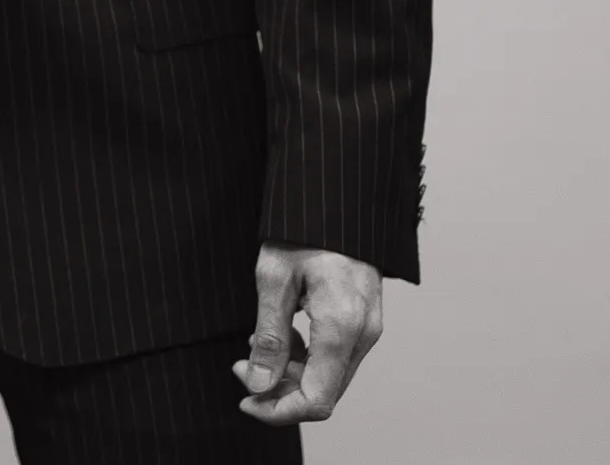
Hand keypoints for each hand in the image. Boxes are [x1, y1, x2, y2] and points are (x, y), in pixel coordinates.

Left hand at [233, 243, 383, 425]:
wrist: (337, 200)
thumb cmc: (302, 230)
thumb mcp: (274, 279)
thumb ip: (270, 337)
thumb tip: (259, 385)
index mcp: (342, 327)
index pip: (316, 400)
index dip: (278, 411)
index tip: (245, 399)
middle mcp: (363, 334)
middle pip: (322, 392)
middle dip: (278, 390)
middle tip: (242, 365)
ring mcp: (368, 328)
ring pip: (328, 376)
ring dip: (289, 371)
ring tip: (257, 342)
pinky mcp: (364, 320)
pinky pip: (335, 356)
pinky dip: (305, 355)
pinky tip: (282, 331)